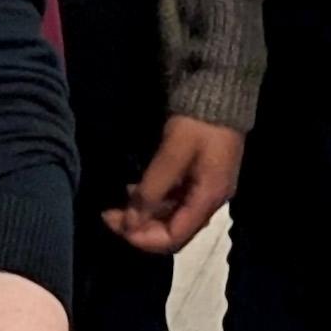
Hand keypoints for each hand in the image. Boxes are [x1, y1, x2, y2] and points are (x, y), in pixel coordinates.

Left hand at [100, 118, 243, 252]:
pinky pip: (175, 200)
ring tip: (117, 204)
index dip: (142, 238)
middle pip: (173, 230)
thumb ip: (151, 191)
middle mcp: (210, 201)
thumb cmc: (198, 123)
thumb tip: (129, 223)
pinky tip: (134, 190)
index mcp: (208, 199)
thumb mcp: (172, 153)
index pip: (174, 238)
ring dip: (144, 215)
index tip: (114, 224)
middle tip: (109, 215)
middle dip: (139, 228)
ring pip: (172, 216)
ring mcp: (206, 189)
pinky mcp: (200, 177)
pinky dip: (153, 200)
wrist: (221, 92)